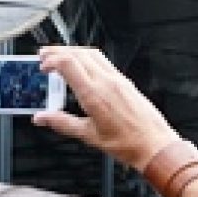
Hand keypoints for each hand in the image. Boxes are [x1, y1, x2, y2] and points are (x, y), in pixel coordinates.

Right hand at [32, 46, 177, 167]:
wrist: (155, 145)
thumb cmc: (127, 143)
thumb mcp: (88, 136)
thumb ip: (62, 123)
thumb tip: (42, 117)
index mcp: (94, 94)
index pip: (68, 63)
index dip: (51, 59)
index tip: (42, 66)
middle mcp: (107, 82)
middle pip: (78, 53)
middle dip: (58, 52)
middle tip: (45, 56)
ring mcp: (118, 80)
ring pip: (92, 54)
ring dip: (74, 52)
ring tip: (61, 59)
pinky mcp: (126, 83)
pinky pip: (104, 62)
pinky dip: (88, 59)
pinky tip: (84, 69)